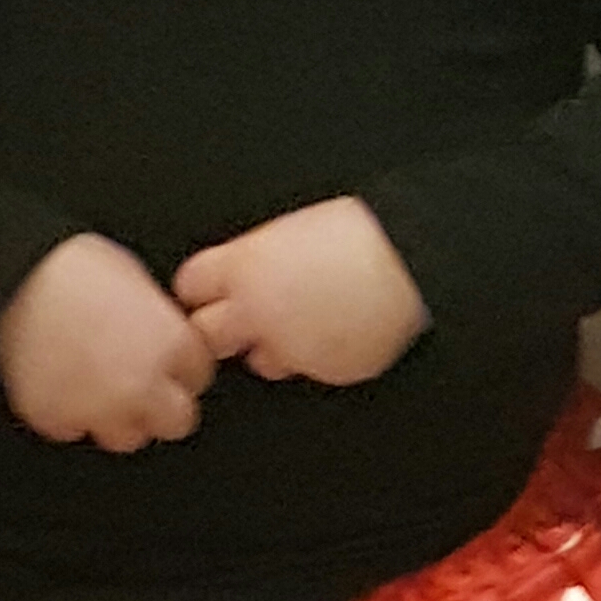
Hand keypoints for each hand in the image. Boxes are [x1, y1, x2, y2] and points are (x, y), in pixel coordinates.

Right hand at [0, 233, 216, 451]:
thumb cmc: (71, 267)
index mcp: (171, 345)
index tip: (165, 362)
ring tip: (96, 385)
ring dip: (116, 416)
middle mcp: (142, 385)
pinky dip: (66, 413)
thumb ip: (160, 323)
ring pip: (126, 437)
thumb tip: (162, 336)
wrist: (12, 277)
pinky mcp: (56, 419)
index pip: (198, 377)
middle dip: (161, 405)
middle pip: (176, 421)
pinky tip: (59, 382)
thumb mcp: (137, 281)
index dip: (179, 367)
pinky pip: (71, 429)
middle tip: (139, 385)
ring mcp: (99, 409)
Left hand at [174, 198, 432, 385]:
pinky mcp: (321, 370)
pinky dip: (314, 357)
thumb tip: (249, 266)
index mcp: (246, 266)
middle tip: (240, 319)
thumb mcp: (292, 229)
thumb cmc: (361, 236)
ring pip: (257, 362)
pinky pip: (306, 370)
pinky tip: (334, 332)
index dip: (201, 289)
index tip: (209, 291)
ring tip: (300, 324)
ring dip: (270, 348)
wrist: (410, 263)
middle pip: (205, 335)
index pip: (190, 286)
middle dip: (221, 328)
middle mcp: (258, 311)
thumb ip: (259, 255)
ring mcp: (289, 346)